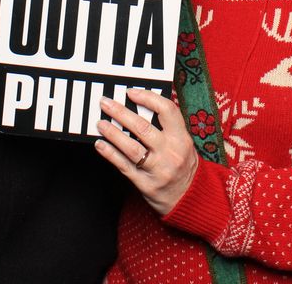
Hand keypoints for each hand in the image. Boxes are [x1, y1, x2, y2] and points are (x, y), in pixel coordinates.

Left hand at [95, 90, 198, 215]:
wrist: (191, 198)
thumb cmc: (184, 165)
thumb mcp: (184, 143)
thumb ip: (169, 125)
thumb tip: (147, 101)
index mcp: (182, 138)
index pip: (166, 110)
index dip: (147, 98)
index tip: (130, 92)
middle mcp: (170, 153)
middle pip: (143, 128)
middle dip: (121, 113)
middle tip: (106, 103)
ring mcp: (157, 170)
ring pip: (131, 148)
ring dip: (112, 133)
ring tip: (100, 123)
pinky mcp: (145, 184)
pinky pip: (124, 166)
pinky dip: (110, 154)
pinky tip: (100, 145)